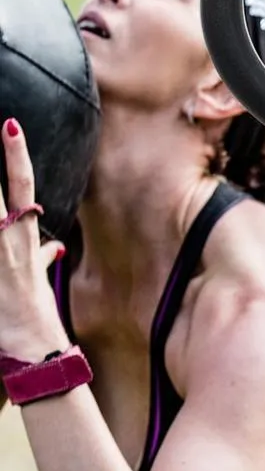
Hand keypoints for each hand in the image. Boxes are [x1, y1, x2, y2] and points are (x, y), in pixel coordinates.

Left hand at [0, 120, 69, 360]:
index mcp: (24, 236)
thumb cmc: (33, 311)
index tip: (8, 125)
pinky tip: (7, 245)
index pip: (24, 184)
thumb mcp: (37, 279)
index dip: (15, 154)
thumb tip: (53, 248)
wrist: (30, 345)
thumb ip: (43, 258)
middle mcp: (6, 239)